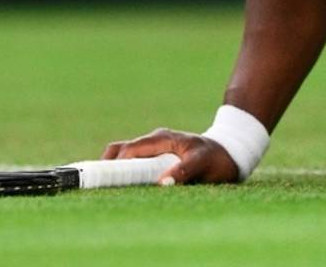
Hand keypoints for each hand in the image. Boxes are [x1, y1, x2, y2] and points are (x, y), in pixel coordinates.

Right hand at [102, 128, 239, 184]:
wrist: (229, 150)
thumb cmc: (216, 157)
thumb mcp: (203, 163)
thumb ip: (184, 171)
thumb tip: (162, 183)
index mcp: (161, 139)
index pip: (130, 149)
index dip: (114, 162)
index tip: (101, 176)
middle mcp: (154, 140)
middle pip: (120, 149)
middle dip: (106, 165)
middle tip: (96, 183)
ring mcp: (154, 146)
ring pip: (125, 154)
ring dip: (114, 168)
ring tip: (104, 186)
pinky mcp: (156, 155)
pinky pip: (134, 160)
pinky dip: (124, 170)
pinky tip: (120, 185)